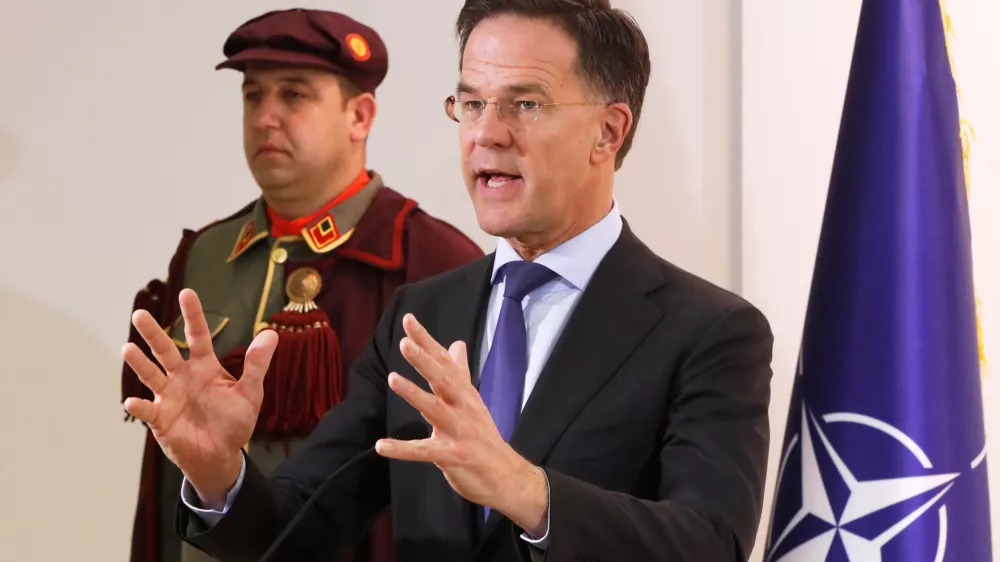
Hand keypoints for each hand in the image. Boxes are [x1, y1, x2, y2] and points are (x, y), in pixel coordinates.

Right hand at [122, 288, 277, 507]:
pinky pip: (148, 410)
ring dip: (139, 363)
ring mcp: (169, 396)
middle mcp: (183, 376)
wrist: (221, 455)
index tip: (187, 293)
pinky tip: (132, 401)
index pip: (198, 336)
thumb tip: (271, 334)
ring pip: (151, 375)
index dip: (193, 315)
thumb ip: (257, 365)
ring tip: (127, 348)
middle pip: (166, 350)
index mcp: (205, 367)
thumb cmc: (235, 421)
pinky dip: (139, 406)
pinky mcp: (161, 419)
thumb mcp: (251, 393)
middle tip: (140, 314)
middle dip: (153, 333)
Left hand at [375, 314, 548, 535]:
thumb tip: (456, 343)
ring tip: (392, 379)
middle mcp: (463, 407)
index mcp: (465, 393)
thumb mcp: (473, 401)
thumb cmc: (484, 437)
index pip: (444, 362)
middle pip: (443, 379)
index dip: (427, 341)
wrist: (507, 476)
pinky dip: (403, 449)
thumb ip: (461, 373)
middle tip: (405, 342)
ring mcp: (459, 431)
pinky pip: (425, 451)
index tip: (409, 320)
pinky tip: (381, 445)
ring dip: (414, 394)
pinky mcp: (454, 456)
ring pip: (435, 409)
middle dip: (424, 361)